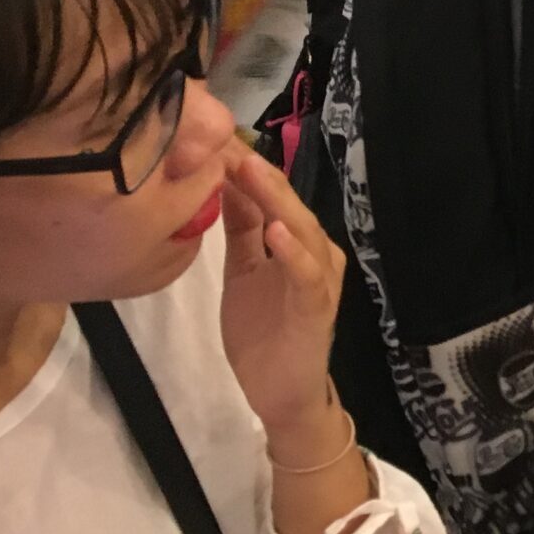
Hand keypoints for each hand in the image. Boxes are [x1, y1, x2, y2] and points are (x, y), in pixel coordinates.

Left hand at [216, 141, 345, 442]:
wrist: (281, 393)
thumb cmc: (263, 332)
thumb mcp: (243, 270)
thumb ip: (241, 228)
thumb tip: (220, 179)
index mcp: (297, 242)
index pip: (271, 197)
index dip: (245, 169)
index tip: (214, 140)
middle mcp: (315, 252)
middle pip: (288, 205)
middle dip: (259, 174)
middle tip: (228, 143)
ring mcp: (319, 279)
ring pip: (301, 230)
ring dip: (276, 200)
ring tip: (250, 172)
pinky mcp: (316, 308)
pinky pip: (306, 275)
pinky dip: (292, 252)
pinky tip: (276, 232)